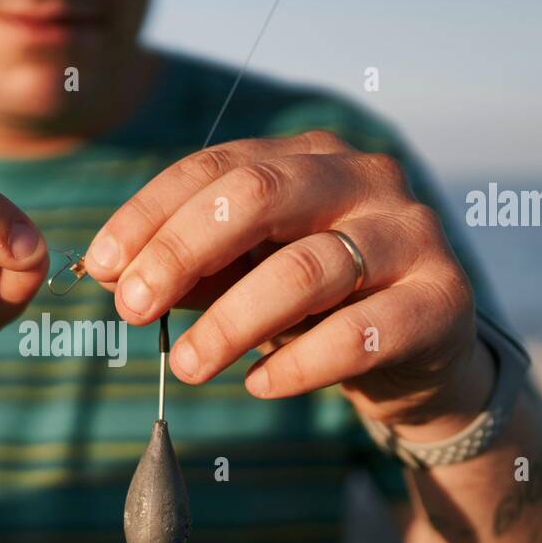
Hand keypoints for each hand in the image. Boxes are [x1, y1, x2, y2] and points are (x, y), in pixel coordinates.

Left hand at [83, 131, 489, 435]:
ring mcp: (409, 234)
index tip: (99, 267)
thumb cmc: (319, 304)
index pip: (215, 167)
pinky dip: (299, 363)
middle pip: (260, 195)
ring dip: (232, 322)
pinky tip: (259, 384)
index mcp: (307, 158)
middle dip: (182, 252)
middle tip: (131, 309)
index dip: (149, 215)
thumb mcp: (247, 277)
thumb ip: (191, 269)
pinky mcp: (442, 299)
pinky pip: (361, 332)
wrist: (420, 352)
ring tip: (186, 365)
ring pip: (307, 268)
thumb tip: (109, 273)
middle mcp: (363, 177)